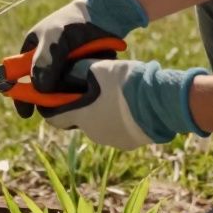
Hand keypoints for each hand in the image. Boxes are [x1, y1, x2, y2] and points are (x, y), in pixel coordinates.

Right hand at [16, 0, 148, 117]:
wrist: (106, 16)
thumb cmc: (74, 21)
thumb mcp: (55, 38)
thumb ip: (45, 61)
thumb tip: (40, 89)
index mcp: (32, 53)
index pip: (19, 77)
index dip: (20, 95)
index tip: (26, 112)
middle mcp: (47, 64)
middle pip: (42, 90)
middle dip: (50, 97)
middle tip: (61, 101)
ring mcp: (64, 71)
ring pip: (61, 93)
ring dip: (69, 93)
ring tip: (81, 86)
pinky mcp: (81, 76)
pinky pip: (78, 90)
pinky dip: (83, 89)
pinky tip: (92, 83)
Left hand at [38, 58, 208, 150]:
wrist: (162, 102)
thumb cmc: (127, 83)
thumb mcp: (99, 69)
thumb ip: (79, 71)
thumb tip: (68, 71)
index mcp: (81, 116)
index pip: (52, 118)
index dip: (50, 106)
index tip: (53, 96)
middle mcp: (93, 133)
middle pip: (78, 120)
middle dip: (80, 106)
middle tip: (91, 89)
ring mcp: (112, 140)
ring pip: (98, 125)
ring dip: (100, 112)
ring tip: (115, 94)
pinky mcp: (129, 143)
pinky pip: (117, 130)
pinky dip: (118, 119)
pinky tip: (129, 105)